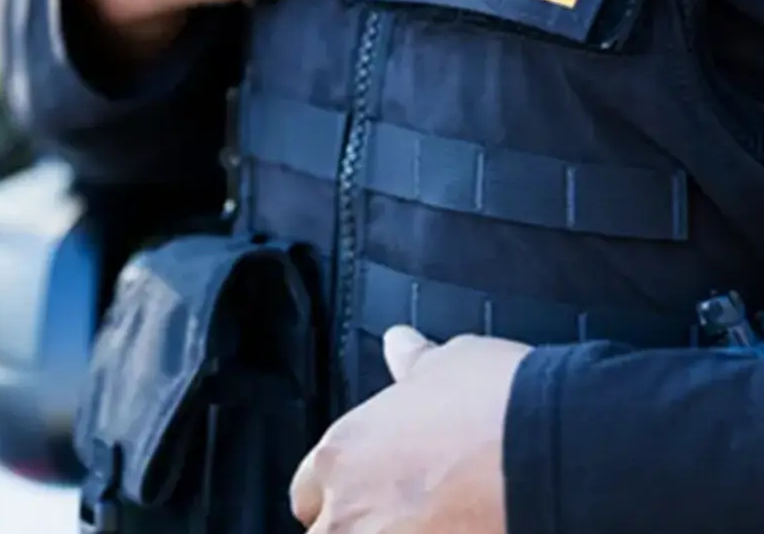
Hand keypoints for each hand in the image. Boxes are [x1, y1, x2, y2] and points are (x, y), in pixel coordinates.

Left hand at [290, 326, 531, 533]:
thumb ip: (411, 365)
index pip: (308, 493)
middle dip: (359, 528)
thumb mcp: (445, 366)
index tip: (373, 490)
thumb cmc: (497, 406)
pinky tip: (468, 531)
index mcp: (341, 454)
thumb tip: (401, 346)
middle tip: (405, 517)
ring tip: (440, 523)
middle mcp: (348, 513)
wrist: (553, 454)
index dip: (342, 491)